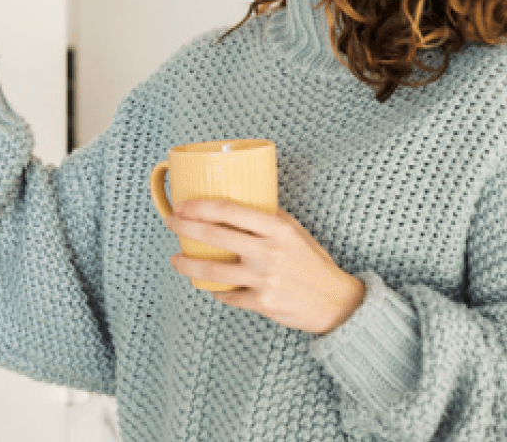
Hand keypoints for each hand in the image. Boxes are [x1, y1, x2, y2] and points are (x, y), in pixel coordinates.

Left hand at [164, 200, 366, 335]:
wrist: (335, 302)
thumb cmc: (313, 263)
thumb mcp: (296, 232)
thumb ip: (270, 219)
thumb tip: (239, 205)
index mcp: (277, 228)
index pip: (230, 211)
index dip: (201, 206)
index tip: (183, 204)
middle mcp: (269, 252)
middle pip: (215, 236)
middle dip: (185, 227)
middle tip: (171, 223)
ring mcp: (264, 279)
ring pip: (213, 272)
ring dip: (188, 265)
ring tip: (176, 259)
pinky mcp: (262, 303)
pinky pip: (228, 296)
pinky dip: (216, 292)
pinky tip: (209, 287)